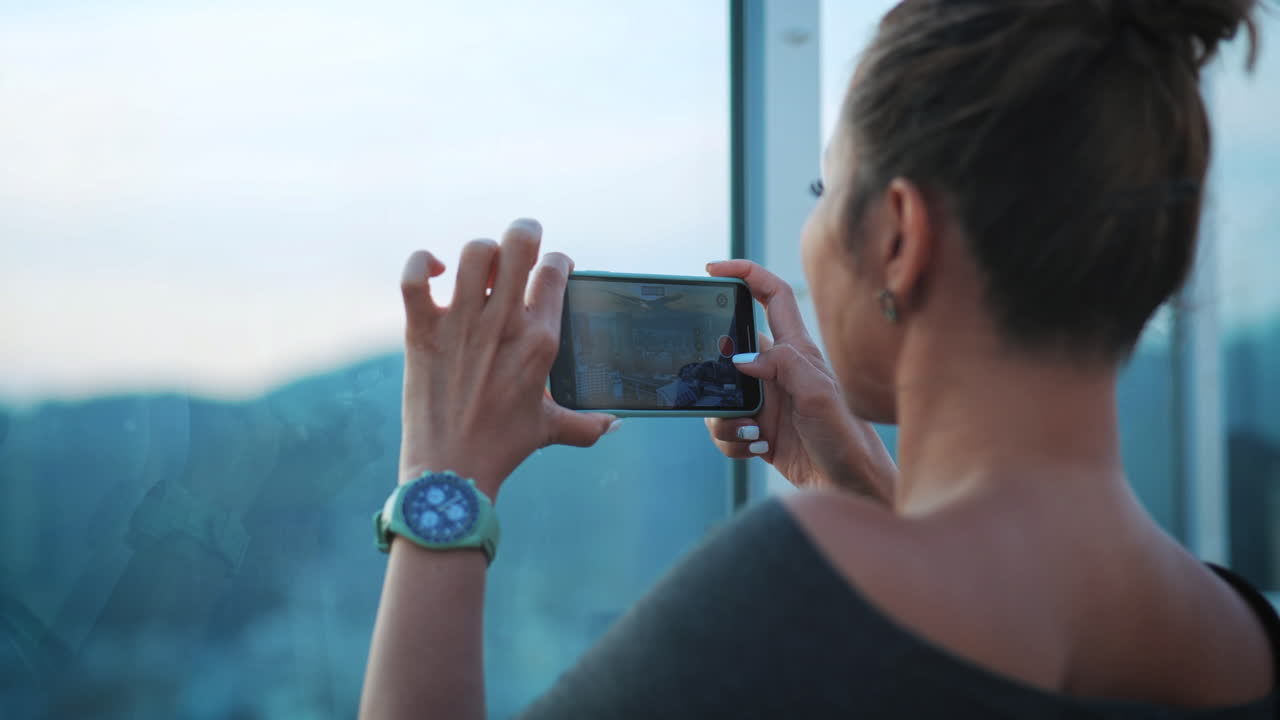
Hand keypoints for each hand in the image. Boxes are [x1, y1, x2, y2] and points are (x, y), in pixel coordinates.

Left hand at [397, 219, 618, 498]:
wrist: (451, 469)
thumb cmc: (503, 447)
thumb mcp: (550, 429)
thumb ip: (587, 424)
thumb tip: (615, 425)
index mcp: (540, 340)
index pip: (555, 272)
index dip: (556, 261)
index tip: (551, 269)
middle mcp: (503, 323)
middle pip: (519, 244)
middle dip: (524, 233)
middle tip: (522, 242)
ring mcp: (461, 324)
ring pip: (474, 252)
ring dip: (481, 251)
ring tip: (481, 265)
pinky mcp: (422, 330)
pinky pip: (415, 277)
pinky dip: (421, 263)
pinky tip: (434, 270)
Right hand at [703, 260, 896, 502]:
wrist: (852, 490)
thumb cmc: (847, 442)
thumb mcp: (819, 397)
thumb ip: (784, 367)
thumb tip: (742, 357)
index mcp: (797, 352)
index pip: (772, 295)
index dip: (745, 273)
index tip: (712, 270)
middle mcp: (779, 372)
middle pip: (729, 349)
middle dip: (713, 370)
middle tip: (721, 392)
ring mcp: (768, 401)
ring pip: (720, 394)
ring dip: (723, 417)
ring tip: (753, 434)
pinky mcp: (759, 430)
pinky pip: (725, 428)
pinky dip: (730, 441)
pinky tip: (756, 450)